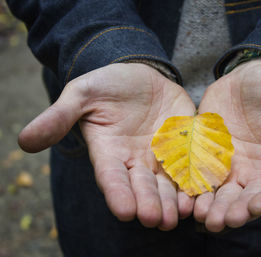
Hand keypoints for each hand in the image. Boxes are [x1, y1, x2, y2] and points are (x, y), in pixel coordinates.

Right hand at [18, 63, 195, 229]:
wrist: (142, 75)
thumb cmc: (108, 84)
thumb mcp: (82, 94)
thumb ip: (59, 117)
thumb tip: (24, 140)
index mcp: (109, 153)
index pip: (111, 178)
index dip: (117, 193)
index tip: (125, 211)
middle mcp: (135, 161)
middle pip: (142, 187)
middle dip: (148, 204)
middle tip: (155, 220)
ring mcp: (160, 156)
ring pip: (166, 184)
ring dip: (173, 201)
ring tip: (180, 214)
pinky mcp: (184, 146)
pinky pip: (190, 166)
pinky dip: (194, 180)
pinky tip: (201, 193)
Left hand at [194, 59, 260, 231]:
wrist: (253, 73)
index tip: (257, 205)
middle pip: (249, 198)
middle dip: (236, 210)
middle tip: (222, 221)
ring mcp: (235, 164)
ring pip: (224, 192)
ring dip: (213, 206)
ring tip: (201, 215)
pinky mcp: (211, 154)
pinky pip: (203, 175)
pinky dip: (195, 187)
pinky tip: (185, 197)